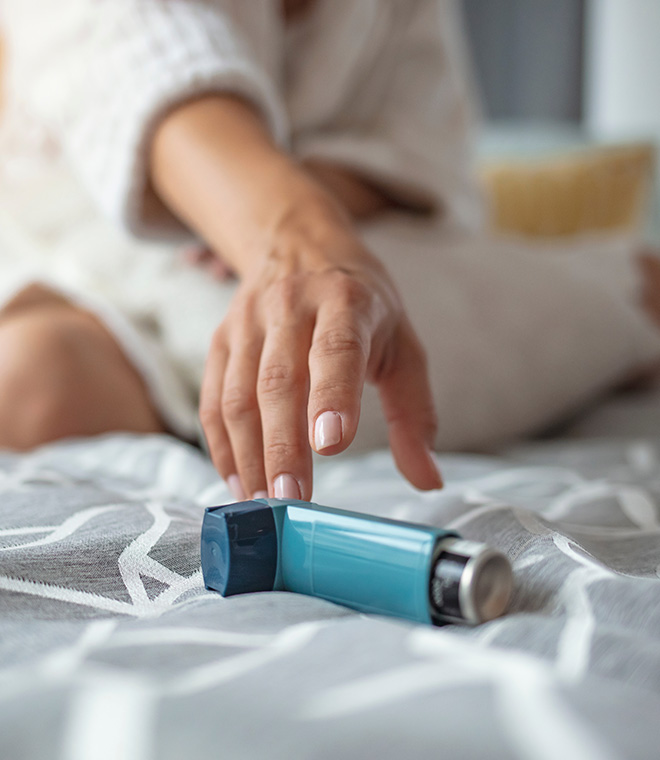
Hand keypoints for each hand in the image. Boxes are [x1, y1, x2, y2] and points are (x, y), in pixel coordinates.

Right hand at [199, 200, 442, 500]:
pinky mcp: (221, 340)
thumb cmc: (360, 303)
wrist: (299, 246)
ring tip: (263, 501)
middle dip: (282, 444)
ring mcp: (249, 323)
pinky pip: (213, 398)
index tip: (330, 444)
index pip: (336, 348)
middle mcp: (291, 306)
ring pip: (239, 394)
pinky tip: (238, 480)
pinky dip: (222, 445)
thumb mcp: (402, 344)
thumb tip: (428, 478)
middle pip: (279, 380)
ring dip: (248, 453)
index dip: (332, 394)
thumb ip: (413, 413)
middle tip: (291, 498)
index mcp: (346, 302)